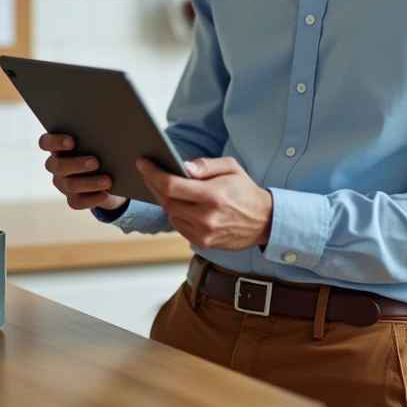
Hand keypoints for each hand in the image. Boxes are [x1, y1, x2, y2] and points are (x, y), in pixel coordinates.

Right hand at [39, 133, 127, 212]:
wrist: (115, 177)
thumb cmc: (105, 151)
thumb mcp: (103, 141)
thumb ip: (99, 136)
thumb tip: (112, 130)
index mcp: (59, 147)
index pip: (46, 142)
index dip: (55, 141)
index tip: (72, 141)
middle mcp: (57, 165)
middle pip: (58, 165)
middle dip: (77, 164)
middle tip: (95, 162)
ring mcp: (63, 183)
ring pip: (70, 185)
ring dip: (89, 182)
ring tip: (107, 180)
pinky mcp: (73, 199)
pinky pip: (77, 202)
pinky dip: (91, 199)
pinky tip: (104, 195)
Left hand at [137, 156, 272, 250]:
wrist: (264, 221)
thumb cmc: (246, 191)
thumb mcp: (231, 168)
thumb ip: (206, 165)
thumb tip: (183, 166)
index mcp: (213, 195)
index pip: (172, 185)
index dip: (153, 174)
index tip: (143, 163)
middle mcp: (206, 217)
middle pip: (166, 201)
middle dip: (153, 184)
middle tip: (149, 172)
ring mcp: (204, 233)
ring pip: (170, 214)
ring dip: (166, 200)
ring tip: (166, 187)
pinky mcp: (203, 243)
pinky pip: (179, 226)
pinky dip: (176, 214)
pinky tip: (181, 204)